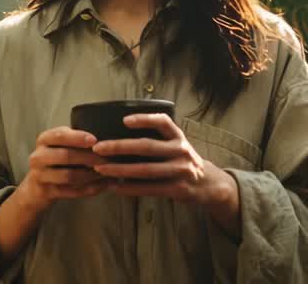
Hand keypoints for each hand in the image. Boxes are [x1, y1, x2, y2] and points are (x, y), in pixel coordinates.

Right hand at [15, 126, 110, 217]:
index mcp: (44, 140)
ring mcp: (40, 175)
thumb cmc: (54, 161)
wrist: (35, 188)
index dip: (78, 137)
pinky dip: (89, 189)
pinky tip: (101, 186)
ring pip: (69, 176)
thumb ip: (74, 139)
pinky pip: (71, 191)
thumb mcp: (58, 145)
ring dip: (91, 175)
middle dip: (89, 158)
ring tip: (106, 174)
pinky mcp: (46, 192)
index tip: (95, 140)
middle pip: (66, 156)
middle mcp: (38, 156)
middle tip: (107, 160)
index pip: (60, 135)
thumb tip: (102, 139)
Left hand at [91, 114, 240, 234]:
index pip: (162, 122)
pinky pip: (149, 188)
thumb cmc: (183, 160)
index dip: (144, 119)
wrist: (209, 184)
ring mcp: (180, 171)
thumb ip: (158, 138)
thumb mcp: (177, 144)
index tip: (124, 120)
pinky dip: (130, 188)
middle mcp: (180, 151)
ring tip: (101, 168)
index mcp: (178, 137)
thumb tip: (120, 132)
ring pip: (145, 170)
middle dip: (120, 147)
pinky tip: (114, 186)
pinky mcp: (177, 189)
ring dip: (120, 170)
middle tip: (99, 148)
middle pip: (147, 147)